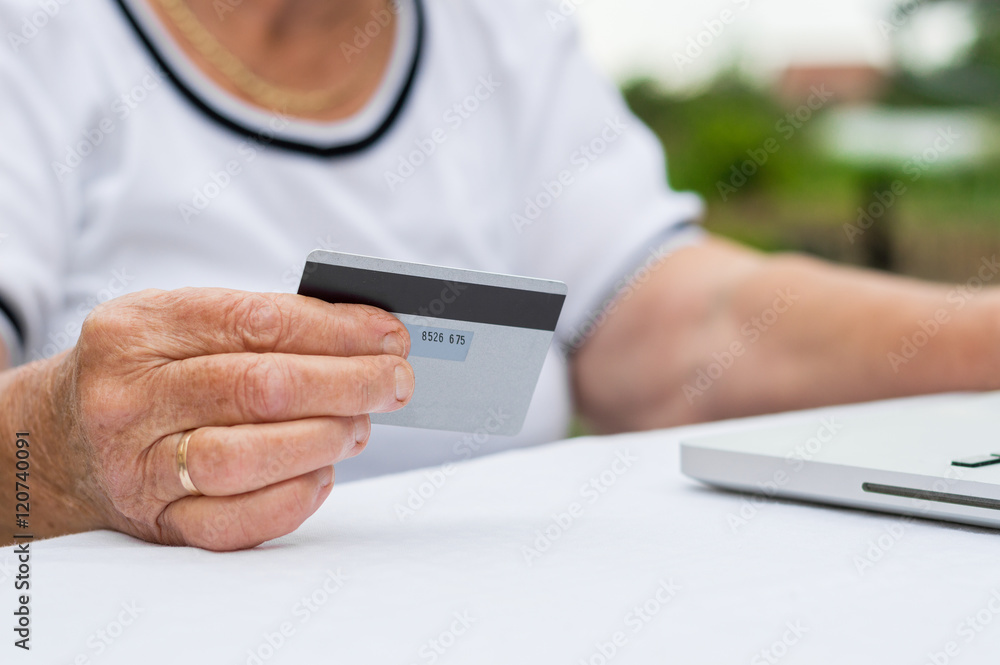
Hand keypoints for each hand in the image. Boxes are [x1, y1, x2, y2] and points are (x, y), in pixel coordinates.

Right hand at [48, 288, 412, 549]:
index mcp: (140, 330)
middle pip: (260, 389)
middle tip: (394, 381)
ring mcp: (136, 466)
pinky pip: (234, 523)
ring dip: (324, 440)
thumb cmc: (146, 372)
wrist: (60, 439)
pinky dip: (294, 499)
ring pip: (245, 457)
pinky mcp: (155, 522)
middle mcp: (130, 397)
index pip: (256, 323)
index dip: (336, 330)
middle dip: (348, 384)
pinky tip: (323, 474)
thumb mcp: (181, 323)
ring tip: (359, 426)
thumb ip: (262, 324)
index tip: (389, 335)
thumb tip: (366, 337)